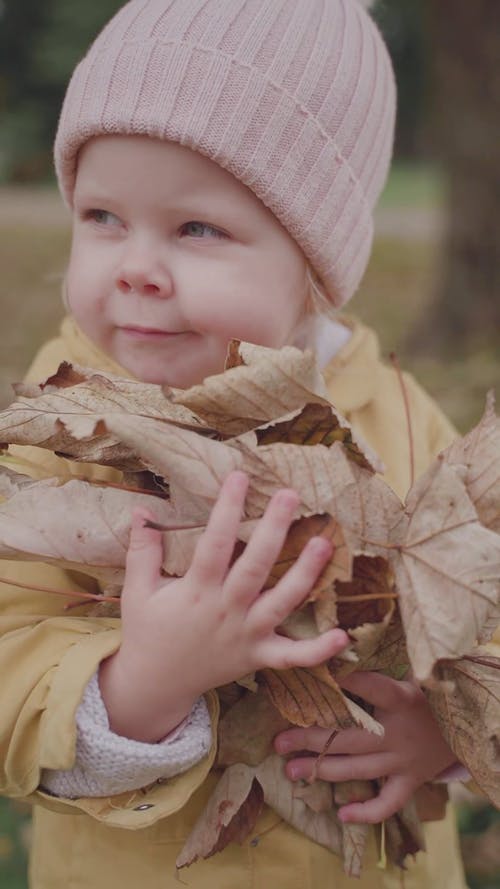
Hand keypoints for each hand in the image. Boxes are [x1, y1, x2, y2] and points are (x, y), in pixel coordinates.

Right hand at [100, 471, 348, 740]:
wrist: (154, 685)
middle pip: (254, 567)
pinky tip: (344, 635)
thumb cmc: (147, 632)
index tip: (239, 477)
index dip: (227, 510)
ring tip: (324, 543)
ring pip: (281, 603)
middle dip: (274, 530)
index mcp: (196, 592)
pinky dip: (318, 650)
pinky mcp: (258, 657)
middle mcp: (225, 612)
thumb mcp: (137, 591)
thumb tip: (142, 510)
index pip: (214, 544)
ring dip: (305, 574)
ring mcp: (246, 636)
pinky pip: (293, 657)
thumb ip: (142, 551)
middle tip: (290, 495)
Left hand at [274, 670, 455, 822]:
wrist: (464, 729)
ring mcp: (403, 761)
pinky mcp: (410, 782)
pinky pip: (387, 803)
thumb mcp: (407, 679)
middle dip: (310, 740)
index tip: (315, 673)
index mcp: (401, 699)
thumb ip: (376, 672)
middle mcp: (398, 732)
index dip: (346, 680)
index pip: (371, 686)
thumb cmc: (423, 698)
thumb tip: (336, 651)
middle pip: (349, 737)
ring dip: (321, 771)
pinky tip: (342, 814)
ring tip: (291, 770)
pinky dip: (366, 812)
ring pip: (357, 769)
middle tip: (279, 742)